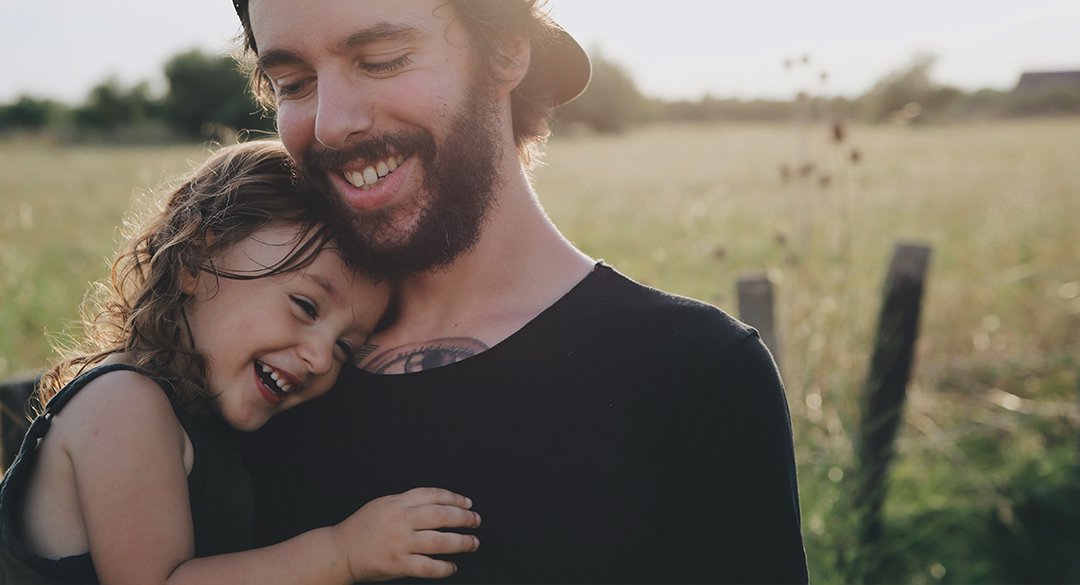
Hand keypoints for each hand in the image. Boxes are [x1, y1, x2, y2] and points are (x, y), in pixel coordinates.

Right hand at [332, 487, 480, 581]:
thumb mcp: (382, 505)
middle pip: (441, 515)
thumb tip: (437, 502)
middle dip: (463, 518)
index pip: (433, 495)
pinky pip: (428, 566)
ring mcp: (400, 543)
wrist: (340, 551)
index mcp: (398, 503)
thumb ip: (407, 502)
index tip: (467, 503)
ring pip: (440, 541)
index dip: (454, 498)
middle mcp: (401, 520)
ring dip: (461, 542)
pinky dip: (444, 568)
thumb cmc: (361, 529)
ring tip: (472, 543)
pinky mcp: (398, 564)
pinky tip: (452, 566)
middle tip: (475, 521)